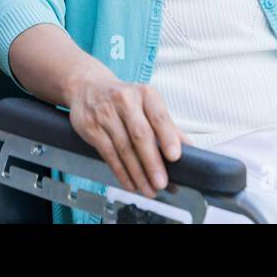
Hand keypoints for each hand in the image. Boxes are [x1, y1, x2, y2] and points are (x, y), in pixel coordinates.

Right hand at [63, 71, 190, 199]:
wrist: (87, 87)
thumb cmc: (124, 98)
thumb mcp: (147, 103)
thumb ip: (168, 126)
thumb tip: (189, 148)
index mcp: (145, 94)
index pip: (159, 116)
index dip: (168, 137)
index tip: (175, 156)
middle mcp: (125, 101)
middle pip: (140, 135)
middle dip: (152, 162)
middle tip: (162, 182)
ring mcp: (106, 114)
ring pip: (124, 148)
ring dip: (138, 173)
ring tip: (149, 189)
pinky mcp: (92, 128)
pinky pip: (109, 154)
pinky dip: (121, 172)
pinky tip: (131, 183)